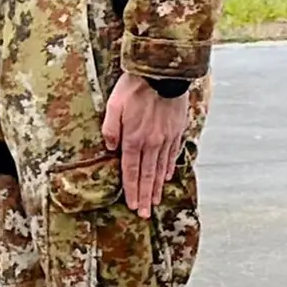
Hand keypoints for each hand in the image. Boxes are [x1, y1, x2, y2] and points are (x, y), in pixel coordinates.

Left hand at [101, 71, 193, 217]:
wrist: (162, 73)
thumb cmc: (134, 86)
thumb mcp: (113, 105)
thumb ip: (110, 128)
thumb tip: (110, 147)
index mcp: (133, 138)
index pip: (131, 171)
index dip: (132, 189)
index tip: (133, 205)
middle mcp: (151, 143)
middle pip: (147, 175)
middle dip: (145, 196)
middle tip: (145, 213)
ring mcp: (166, 138)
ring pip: (161, 168)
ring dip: (157, 187)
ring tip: (156, 201)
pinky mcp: (176, 130)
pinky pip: (172, 154)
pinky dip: (169, 168)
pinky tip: (167, 177)